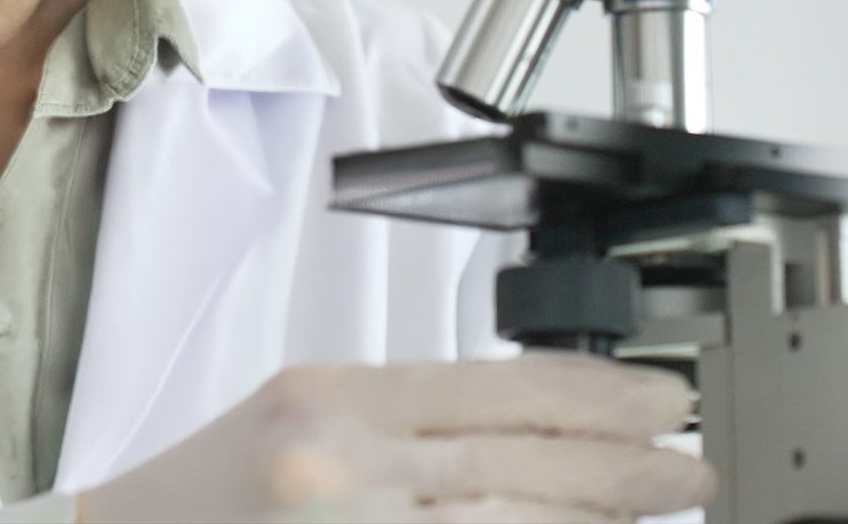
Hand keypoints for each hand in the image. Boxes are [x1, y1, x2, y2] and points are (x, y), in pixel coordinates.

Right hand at [76, 351, 714, 522]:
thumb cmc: (206, 491)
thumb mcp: (303, 418)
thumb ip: (405, 421)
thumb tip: (526, 435)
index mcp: (330, 396)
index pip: (491, 386)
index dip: (589, 396)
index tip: (656, 401)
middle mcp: (342, 462)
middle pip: (515, 457)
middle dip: (620, 464)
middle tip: (690, 462)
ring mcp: (349, 523)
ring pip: (508, 520)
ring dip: (597, 515)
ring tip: (664, 502)